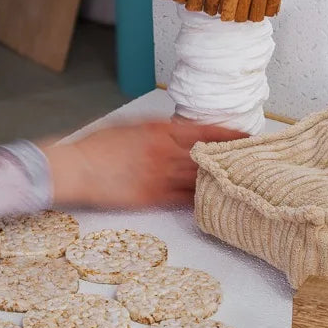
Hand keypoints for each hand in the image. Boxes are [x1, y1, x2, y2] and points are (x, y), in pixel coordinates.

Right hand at [40, 119, 246, 209]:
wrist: (74, 168)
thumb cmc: (97, 146)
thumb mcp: (130, 126)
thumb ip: (159, 128)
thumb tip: (182, 130)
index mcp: (159, 130)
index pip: (204, 131)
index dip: (228, 135)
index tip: (246, 137)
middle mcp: (163, 153)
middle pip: (207, 156)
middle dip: (231, 158)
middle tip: (253, 160)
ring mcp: (159, 177)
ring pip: (199, 179)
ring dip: (220, 180)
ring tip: (241, 181)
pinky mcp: (151, 198)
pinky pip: (184, 200)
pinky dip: (201, 200)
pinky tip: (215, 201)